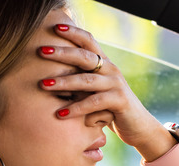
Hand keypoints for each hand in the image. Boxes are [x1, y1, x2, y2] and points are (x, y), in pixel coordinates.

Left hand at [38, 24, 173, 159]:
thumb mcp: (92, 92)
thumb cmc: (109, 109)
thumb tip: (47, 80)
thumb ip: (77, 83)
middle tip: (41, 51)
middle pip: (84, 56)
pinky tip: (61, 114)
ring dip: (63, 82)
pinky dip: (76, 108)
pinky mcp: (120, 100)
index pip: (89, 41)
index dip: (73, 32)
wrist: (137, 126)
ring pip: (86, 80)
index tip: (55, 27)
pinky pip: (94, 102)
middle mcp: (111, 70)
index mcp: (104, 63)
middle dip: (62, 53)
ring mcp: (116, 84)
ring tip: (44, 84)